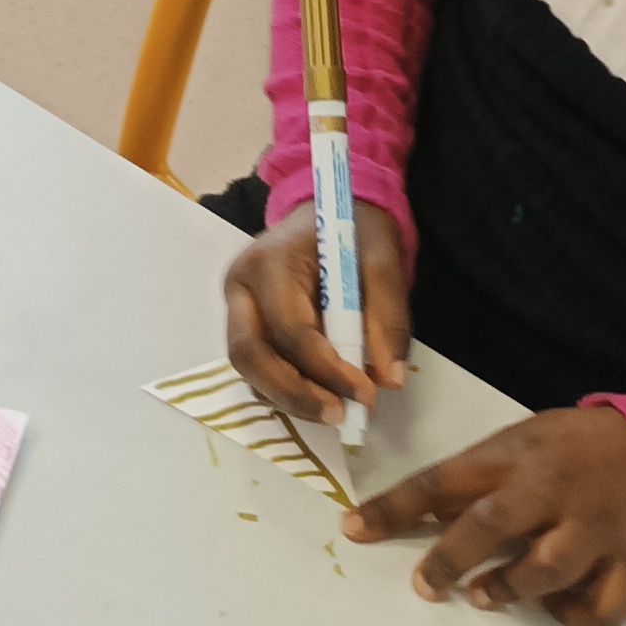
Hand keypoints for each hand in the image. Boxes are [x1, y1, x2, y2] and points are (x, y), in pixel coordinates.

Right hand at [223, 198, 412, 431]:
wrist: (329, 209)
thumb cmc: (354, 229)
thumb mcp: (383, 259)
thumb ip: (388, 317)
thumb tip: (388, 379)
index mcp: (269, 263)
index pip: (290, 330)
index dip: (327, 369)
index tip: (367, 393)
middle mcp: (240, 286)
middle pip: (250, 355)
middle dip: (295, 393)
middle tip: (340, 416)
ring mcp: (236, 306)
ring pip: (249, 368)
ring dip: (290, 398)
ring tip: (336, 412)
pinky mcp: (244, 324)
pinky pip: (257, 367)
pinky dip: (286, 390)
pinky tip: (320, 397)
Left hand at [345, 406, 625, 625]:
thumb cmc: (576, 449)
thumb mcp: (522, 442)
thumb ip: (477, 478)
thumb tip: (420, 517)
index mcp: (517, 455)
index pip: (442, 480)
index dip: (393, 507)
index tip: (353, 529)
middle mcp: (553, 492)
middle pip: (491, 525)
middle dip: (448, 559)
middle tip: (423, 586)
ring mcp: (597, 530)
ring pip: (546, 570)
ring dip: (507, 590)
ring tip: (483, 596)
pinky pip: (600, 607)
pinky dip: (571, 616)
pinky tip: (552, 607)